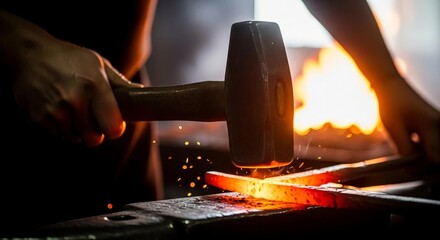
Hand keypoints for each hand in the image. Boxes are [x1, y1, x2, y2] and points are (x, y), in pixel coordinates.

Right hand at [12, 37, 141, 146]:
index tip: (114, 123)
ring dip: (78, 130)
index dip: (116, 128)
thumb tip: (141, 93)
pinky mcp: (39, 118)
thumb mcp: (98, 64)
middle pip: (95, 139)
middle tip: (94, 117)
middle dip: (97, 132)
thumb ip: (119, 83)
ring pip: (76, 138)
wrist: (29, 54)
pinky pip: (59, 134)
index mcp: (94, 86)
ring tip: (75, 109)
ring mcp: (55, 111)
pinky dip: (62, 127)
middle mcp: (74, 101)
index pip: (113, 126)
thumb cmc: (69, 58)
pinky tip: (60, 108)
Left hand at [375, 76, 439, 164]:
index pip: (434, 159)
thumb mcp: (394, 129)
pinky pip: (437, 143)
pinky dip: (428, 149)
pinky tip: (415, 145)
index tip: (408, 169)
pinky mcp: (438, 123)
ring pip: (439, 151)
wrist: (392, 86)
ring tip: (411, 153)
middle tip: (411, 167)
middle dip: (428, 166)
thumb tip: (412, 167)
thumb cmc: (391, 105)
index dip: (421, 168)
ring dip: (428, 157)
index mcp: (431, 126)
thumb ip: (405, 149)